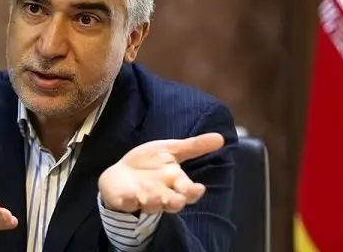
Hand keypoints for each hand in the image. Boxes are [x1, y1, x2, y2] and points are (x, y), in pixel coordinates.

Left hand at [98, 133, 223, 214]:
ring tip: (153, 198)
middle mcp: (161, 193)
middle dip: (175, 202)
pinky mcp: (124, 199)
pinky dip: (127, 200)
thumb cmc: (150, 164)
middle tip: (176, 201)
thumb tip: (221, 137)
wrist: (121, 174)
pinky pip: (126, 202)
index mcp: (174, 181)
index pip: (187, 190)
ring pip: (151, 204)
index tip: (198, 189)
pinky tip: (127, 196)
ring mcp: (142, 197)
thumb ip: (194, 146)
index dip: (193, 192)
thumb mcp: (170, 150)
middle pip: (172, 202)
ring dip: (153, 202)